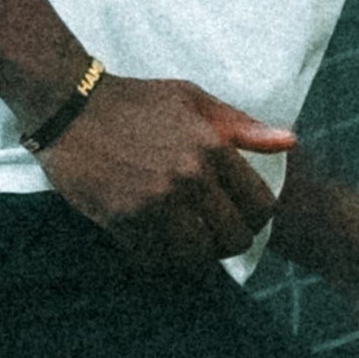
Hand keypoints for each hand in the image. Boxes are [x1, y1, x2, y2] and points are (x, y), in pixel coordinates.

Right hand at [33, 72, 293, 275]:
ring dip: (195, 253)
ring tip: (187, 238)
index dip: (256, 217)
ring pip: (197, 256)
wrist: (69, 106)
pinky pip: (156, 258)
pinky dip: (161, 256)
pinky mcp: (123, 220)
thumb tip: (289, 142)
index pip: (259, 205)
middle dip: (229, 240)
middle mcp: (188, 179)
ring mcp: (155, 203)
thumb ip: (242, 126)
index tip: (242, 215)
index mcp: (211, 148)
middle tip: (215, 233)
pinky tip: (156, 239)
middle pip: (233, 238)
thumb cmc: (135, 100)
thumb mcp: (192, 100)